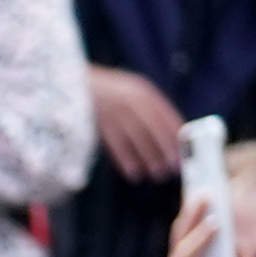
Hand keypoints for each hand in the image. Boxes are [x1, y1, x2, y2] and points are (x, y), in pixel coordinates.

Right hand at [85, 62, 186, 180]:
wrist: (71, 83)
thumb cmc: (105, 92)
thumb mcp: (128, 92)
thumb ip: (146, 108)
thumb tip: (168, 132)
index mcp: (141, 90)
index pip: (164, 114)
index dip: (175, 133)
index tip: (184, 150)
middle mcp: (129, 99)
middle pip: (152, 127)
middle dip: (164, 148)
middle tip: (173, 167)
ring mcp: (113, 110)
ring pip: (135, 137)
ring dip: (148, 157)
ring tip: (156, 173)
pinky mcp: (98, 122)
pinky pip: (115, 144)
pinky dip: (125, 159)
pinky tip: (133, 172)